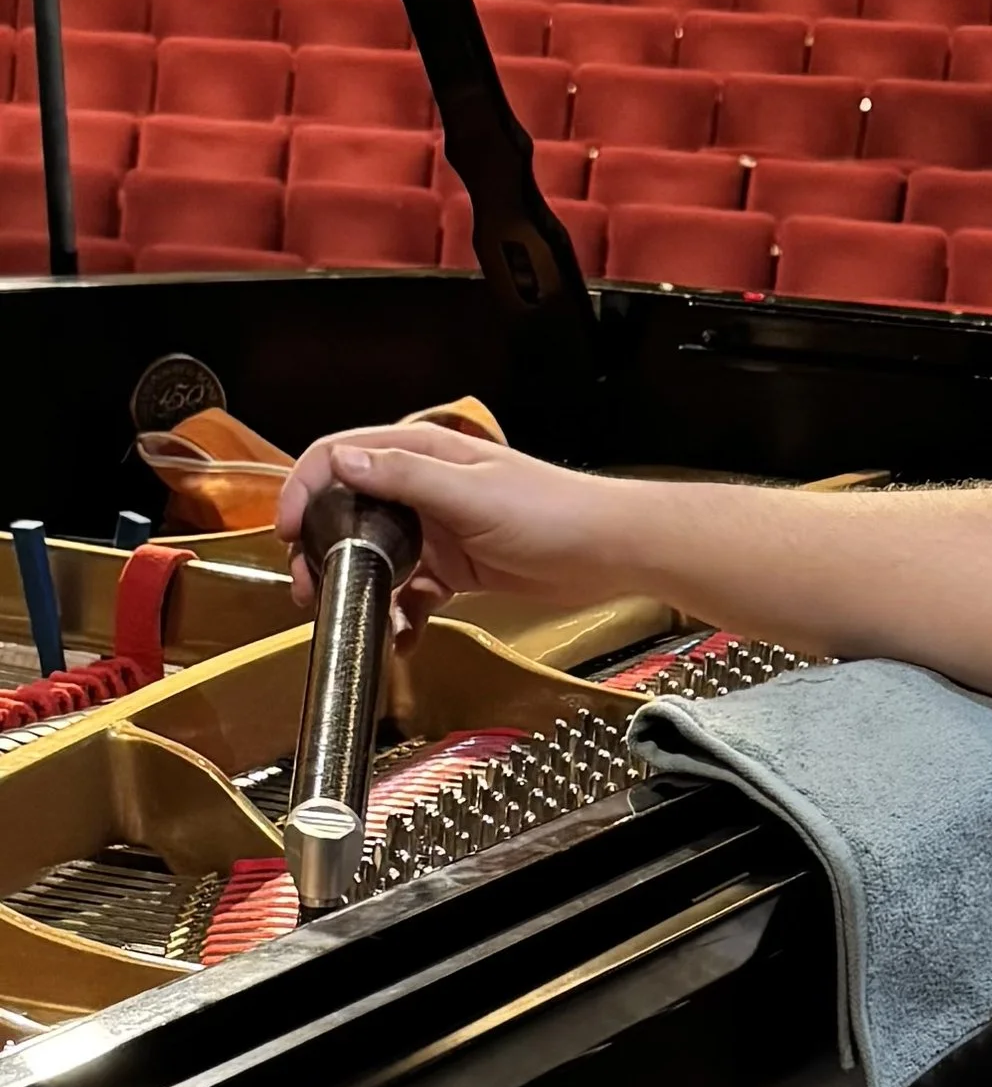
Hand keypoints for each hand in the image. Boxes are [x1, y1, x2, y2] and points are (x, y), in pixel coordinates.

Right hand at [275, 422, 611, 623]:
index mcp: (424, 454)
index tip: (287, 529)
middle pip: (350, 511)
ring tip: (347, 612)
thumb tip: (346, 462)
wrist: (609, 551)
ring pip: (377, 556)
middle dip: (321, 548)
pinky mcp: (456, 566)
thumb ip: (406, 477)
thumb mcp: (472, 493)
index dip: (305, 488)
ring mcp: (439, 529)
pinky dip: (401, 612)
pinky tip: (401, 633)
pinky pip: (412, 590)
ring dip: (357, 585)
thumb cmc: (555, 512)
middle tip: (310, 585)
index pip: (341, 457)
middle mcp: (425, 488)